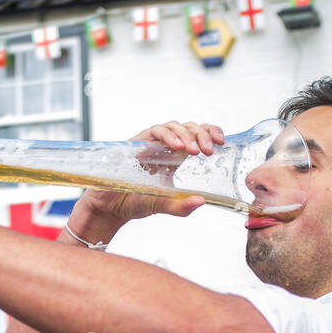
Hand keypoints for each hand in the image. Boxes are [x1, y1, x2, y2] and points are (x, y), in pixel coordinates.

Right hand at [78, 121, 224, 225]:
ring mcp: (150, 143)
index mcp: (175, 157)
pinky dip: (169, 136)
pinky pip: (156, 131)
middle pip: (188, 128)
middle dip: (202, 134)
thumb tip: (201, 202)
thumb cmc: (136, 202)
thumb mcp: (165, 205)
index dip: (210, 133)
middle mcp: (164, 147)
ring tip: (194, 151)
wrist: (109, 206)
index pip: (197, 136)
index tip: (222, 142)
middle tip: (211, 149)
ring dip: (187, 135)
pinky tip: (178, 147)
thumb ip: (182, 206)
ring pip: (173, 126)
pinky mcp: (137, 142)